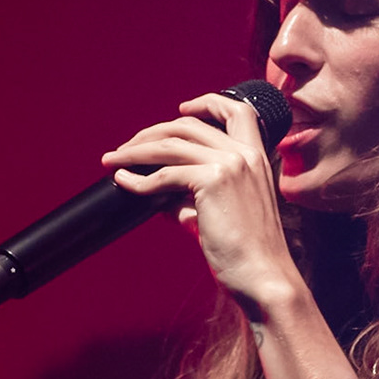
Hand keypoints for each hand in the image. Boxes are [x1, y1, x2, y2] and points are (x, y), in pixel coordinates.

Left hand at [102, 93, 306, 316]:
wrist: (263, 276)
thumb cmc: (247, 252)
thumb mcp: (224, 212)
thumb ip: (194, 197)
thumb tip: (158, 194)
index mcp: (257, 157)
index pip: (237, 111)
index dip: (206, 102)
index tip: (181, 108)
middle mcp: (246, 154)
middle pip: (188, 125)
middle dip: (151, 133)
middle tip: (126, 149)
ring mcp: (231, 164)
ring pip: (171, 143)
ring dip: (136, 151)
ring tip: (114, 160)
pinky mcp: (213, 181)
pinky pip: (164, 174)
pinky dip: (139, 179)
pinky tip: (124, 182)